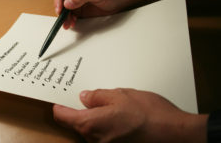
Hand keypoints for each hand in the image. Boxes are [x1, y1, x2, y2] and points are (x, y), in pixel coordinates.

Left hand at [53, 88, 207, 142]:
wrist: (175, 134)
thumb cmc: (149, 114)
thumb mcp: (120, 95)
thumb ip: (98, 96)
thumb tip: (85, 97)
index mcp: (91, 124)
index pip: (63, 116)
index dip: (59, 106)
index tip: (57, 100)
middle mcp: (95, 140)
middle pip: (77, 124)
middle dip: (81, 110)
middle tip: (89, 96)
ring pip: (92, 129)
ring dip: (96, 118)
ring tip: (111, 104)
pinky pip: (104, 135)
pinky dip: (106, 125)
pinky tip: (120, 116)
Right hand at [54, 0, 133, 28]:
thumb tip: (68, 2)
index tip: (60, 9)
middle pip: (61, 1)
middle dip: (61, 11)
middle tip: (63, 19)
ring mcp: (76, 0)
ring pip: (65, 10)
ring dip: (65, 17)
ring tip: (68, 24)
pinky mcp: (80, 9)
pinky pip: (71, 15)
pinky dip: (70, 20)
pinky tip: (72, 23)